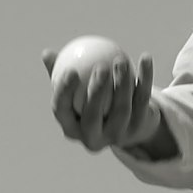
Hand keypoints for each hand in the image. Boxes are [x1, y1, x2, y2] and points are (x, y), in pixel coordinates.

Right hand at [42, 46, 159, 153]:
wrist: (128, 122)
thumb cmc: (94, 99)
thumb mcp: (76, 88)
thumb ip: (61, 73)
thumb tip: (47, 53)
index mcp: (71, 128)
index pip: (62, 111)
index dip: (64, 92)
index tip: (70, 69)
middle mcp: (92, 138)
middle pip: (92, 116)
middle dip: (96, 92)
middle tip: (100, 67)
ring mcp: (116, 136)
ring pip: (120, 110)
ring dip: (122, 82)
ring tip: (121, 60)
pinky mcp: (138, 129)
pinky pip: (142, 100)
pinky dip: (145, 78)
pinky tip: (145, 57)